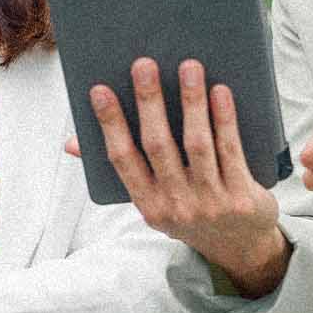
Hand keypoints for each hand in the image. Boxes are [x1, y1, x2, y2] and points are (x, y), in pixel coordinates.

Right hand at [90, 58, 288, 295]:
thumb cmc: (190, 210)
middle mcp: (175, 205)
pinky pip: (230, 151)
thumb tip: (71, 143)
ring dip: (191, 102)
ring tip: (189, 66)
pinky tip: (220, 92)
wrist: (241, 248)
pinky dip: (224, 120)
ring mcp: (209, 203)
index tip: (100, 90)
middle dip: (150, 102)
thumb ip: (122, 167)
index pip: (122, 159)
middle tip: (144, 64)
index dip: (110, 124)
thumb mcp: (153, 200)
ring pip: (196, 144)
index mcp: (148, 204)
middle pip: (158, 145)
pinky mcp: (241, 198)